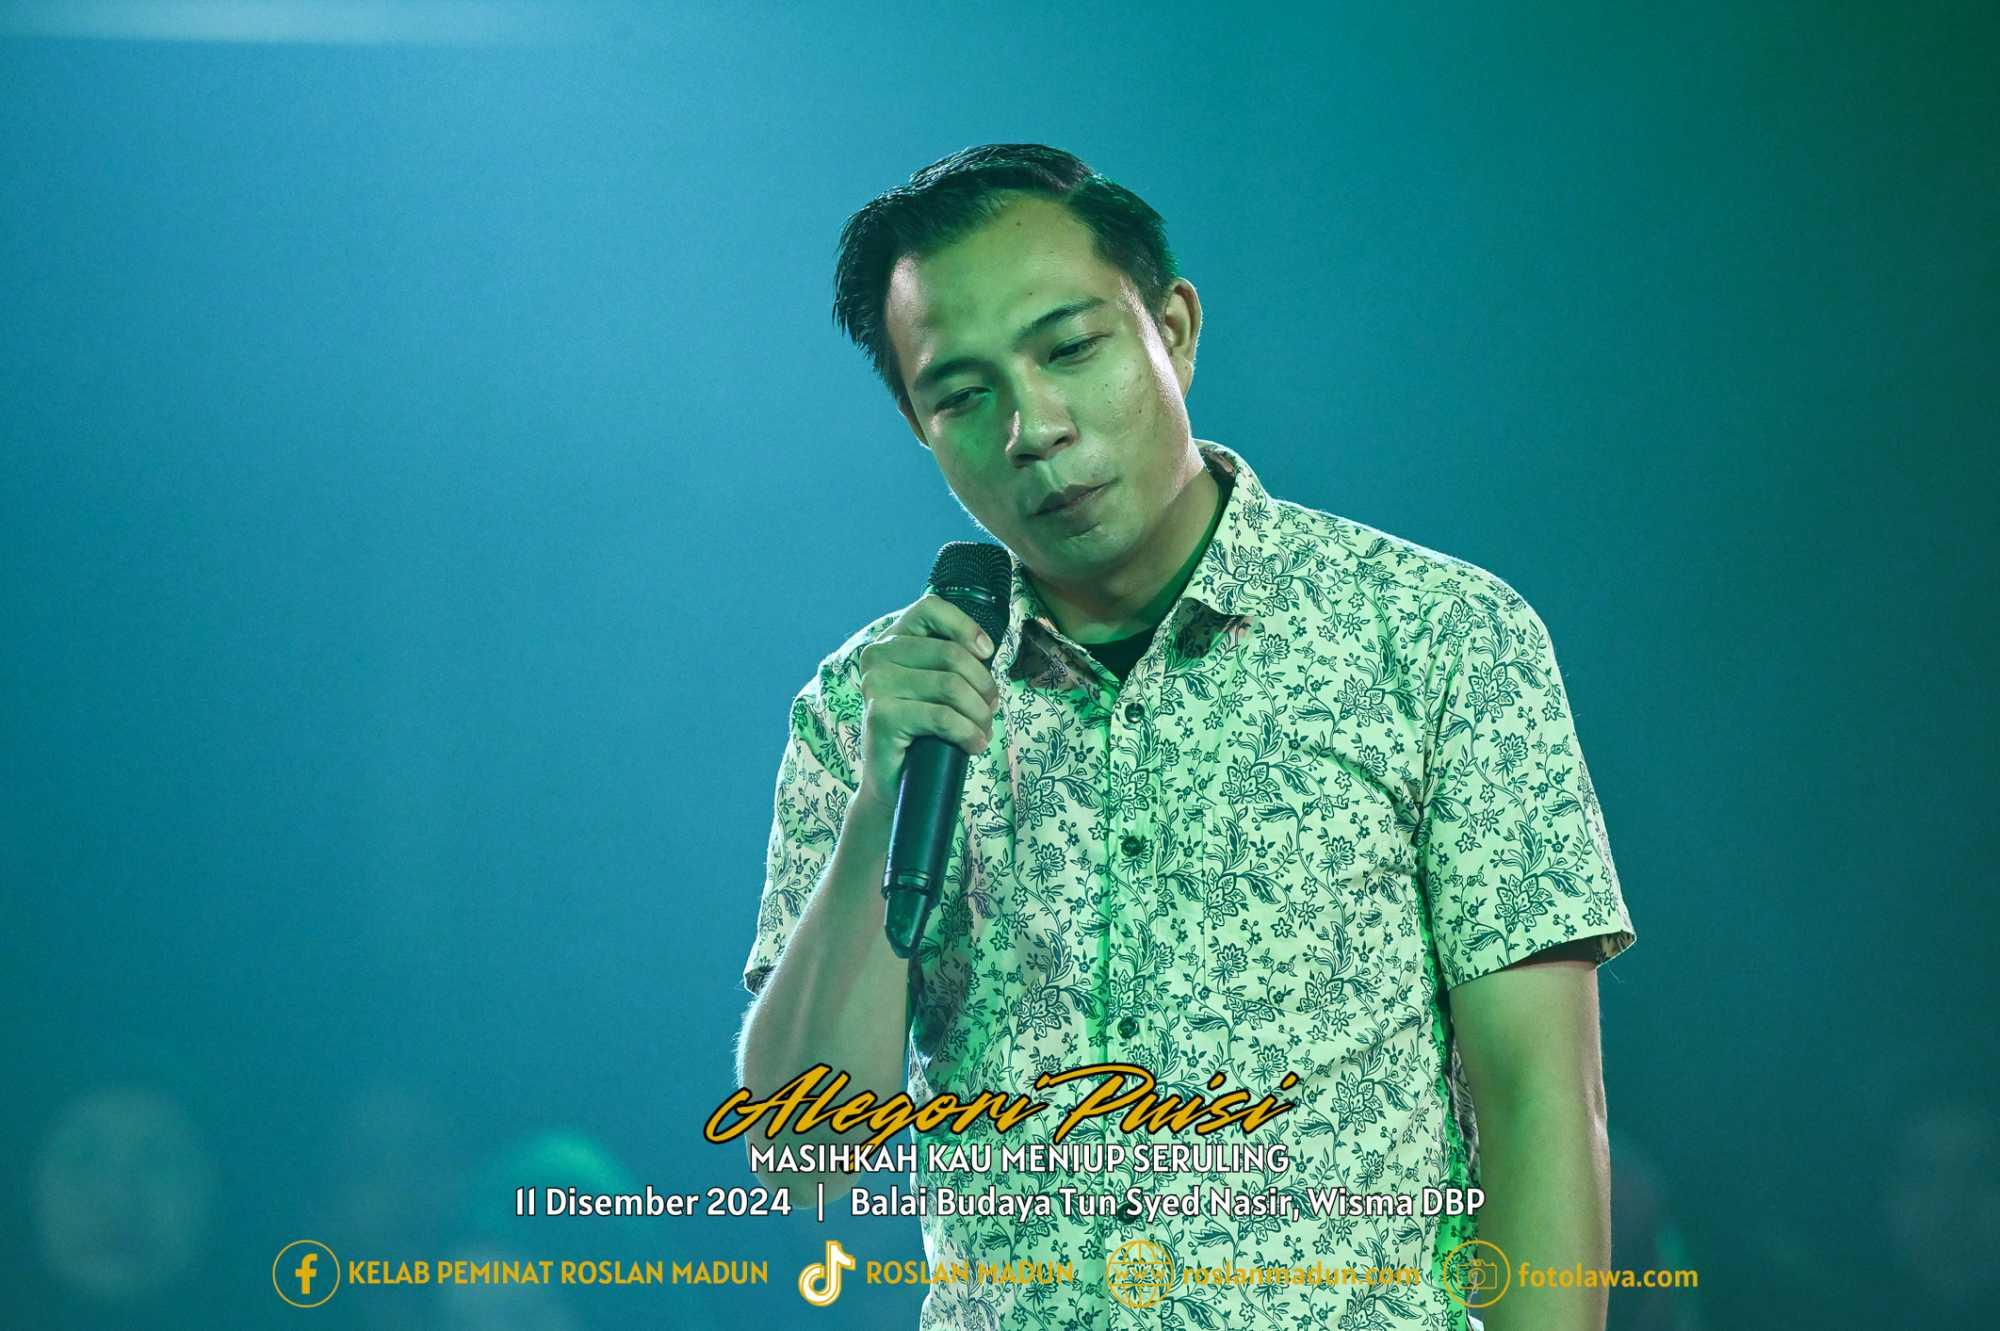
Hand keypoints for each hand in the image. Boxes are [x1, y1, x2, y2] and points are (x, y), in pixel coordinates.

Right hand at [852, 593, 999, 814]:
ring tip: (983, 730)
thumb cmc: (923, 729)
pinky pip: (942, 717)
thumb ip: (953, 660)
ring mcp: (875, 685)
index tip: (987, 654)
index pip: (930, 608)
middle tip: (991, 709)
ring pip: (951, 686)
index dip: (966, 627)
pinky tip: (974, 745)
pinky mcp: (880, 716)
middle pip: (951, 653)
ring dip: (979, 714)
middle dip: (984, 685)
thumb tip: (986, 649)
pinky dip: (968, 733)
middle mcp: (877, 656)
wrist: (894, 780)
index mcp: (891, 640)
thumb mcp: (938, 686)